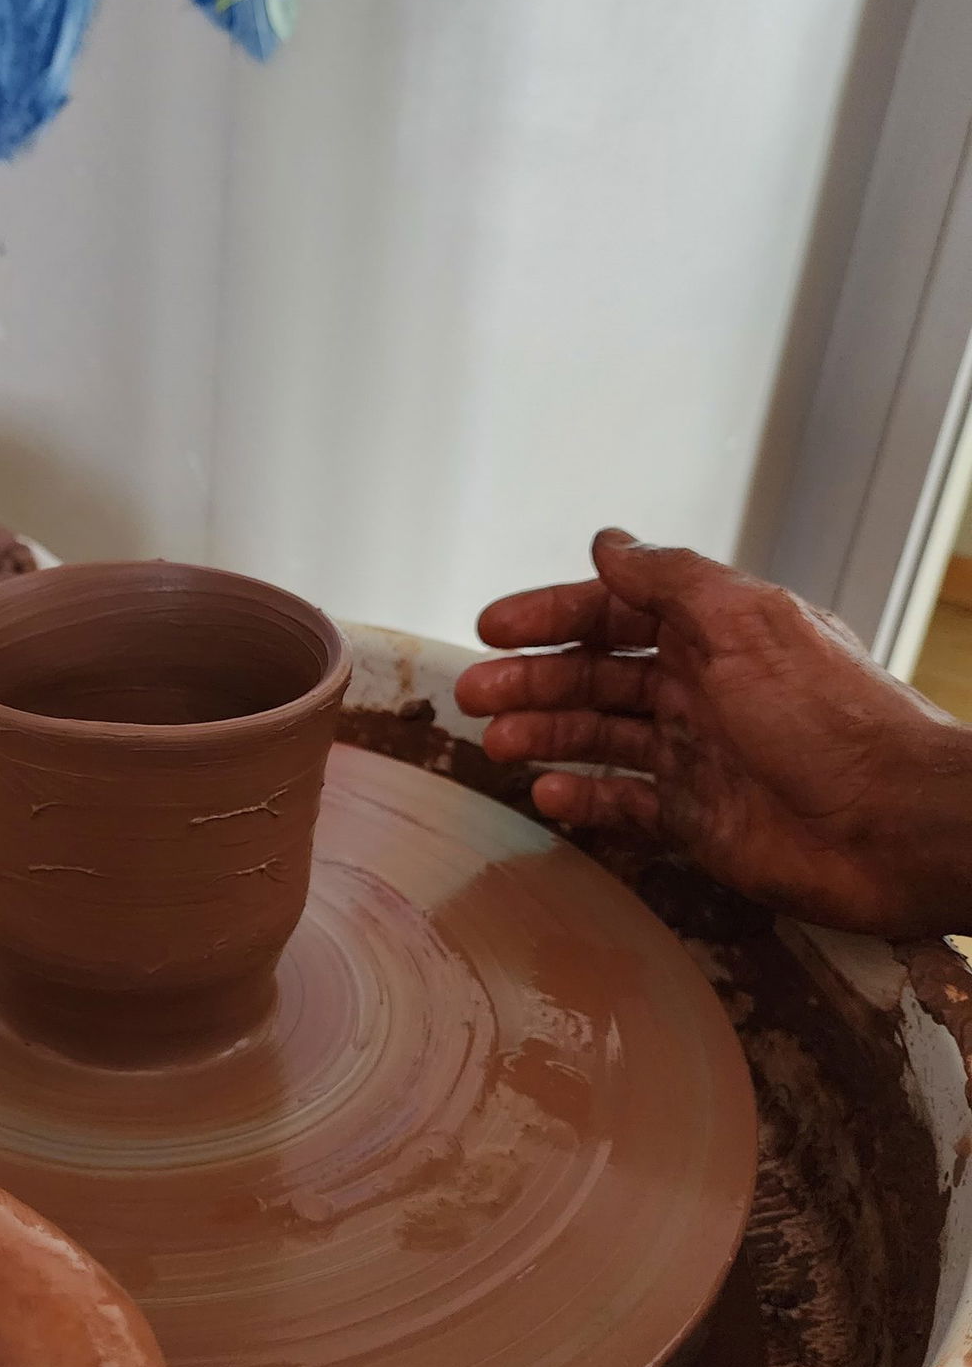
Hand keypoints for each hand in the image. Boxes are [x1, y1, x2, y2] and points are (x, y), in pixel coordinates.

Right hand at [454, 530, 971, 935]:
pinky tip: (546, 793)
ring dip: (544, 736)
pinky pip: (624, 804)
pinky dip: (582, 798)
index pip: (616, 612)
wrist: (893, 825)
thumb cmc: (830, 719)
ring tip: (495, 745)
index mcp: (716, 632)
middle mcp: (703, 688)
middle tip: (473, 696)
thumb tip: (609, 542)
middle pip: (597, 676)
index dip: (553, 615)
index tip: (493, 627)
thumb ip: (670, 579)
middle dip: (532, 682)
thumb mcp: (745, 623)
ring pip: (600, 737)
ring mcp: (697, 756)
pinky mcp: (698, 821)